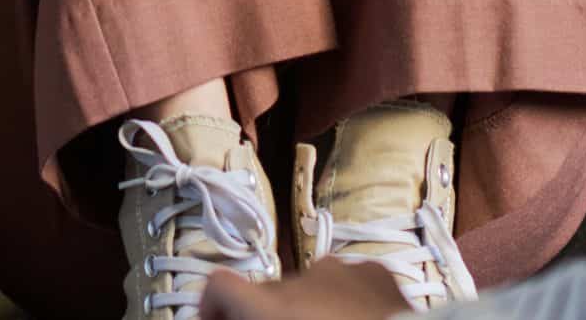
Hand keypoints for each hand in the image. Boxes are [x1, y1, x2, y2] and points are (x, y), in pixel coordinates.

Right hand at [200, 262, 408, 319]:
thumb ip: (257, 313)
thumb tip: (241, 311)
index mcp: (272, 306)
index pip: (218, 287)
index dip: (210, 308)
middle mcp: (300, 279)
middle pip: (267, 293)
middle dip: (265, 315)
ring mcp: (340, 271)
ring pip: (308, 287)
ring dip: (307, 309)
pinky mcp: (375, 273)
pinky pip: (346, 283)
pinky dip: (343, 302)